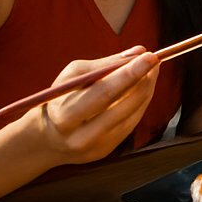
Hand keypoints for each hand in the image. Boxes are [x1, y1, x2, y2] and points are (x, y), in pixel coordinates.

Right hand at [32, 48, 160, 163]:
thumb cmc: (59, 99)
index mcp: (66, 116)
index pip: (104, 92)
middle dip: (144, 80)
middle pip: (124, 105)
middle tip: (155, 59)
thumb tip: (138, 51)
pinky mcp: (108, 150)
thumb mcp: (71, 77)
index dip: (130, 73)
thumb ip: (104, 64)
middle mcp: (82, 136)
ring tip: (151, 69)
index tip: (149, 56)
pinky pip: (132, 121)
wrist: (46, 139)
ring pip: (133, 113)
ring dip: (147, 88)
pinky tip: (143, 87)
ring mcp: (97, 146)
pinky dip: (141, 102)